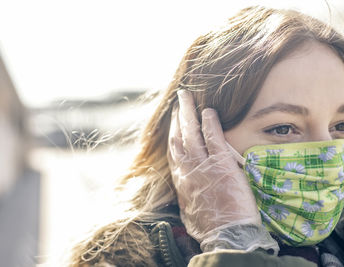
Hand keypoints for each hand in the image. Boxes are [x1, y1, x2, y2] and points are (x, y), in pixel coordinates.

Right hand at [167, 90, 260, 247]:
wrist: (226, 237)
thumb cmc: (210, 228)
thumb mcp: (190, 213)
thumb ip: (186, 197)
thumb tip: (185, 194)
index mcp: (180, 181)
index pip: (173, 151)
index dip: (172, 134)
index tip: (173, 122)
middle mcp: (187, 169)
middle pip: (178, 137)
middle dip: (177, 117)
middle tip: (178, 101)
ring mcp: (203, 165)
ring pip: (190, 133)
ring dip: (188, 112)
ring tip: (186, 97)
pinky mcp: (221, 164)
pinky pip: (212, 137)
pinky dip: (209, 122)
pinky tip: (209, 110)